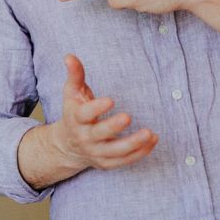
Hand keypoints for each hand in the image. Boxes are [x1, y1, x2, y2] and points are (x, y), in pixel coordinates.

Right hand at [47, 54, 156, 172]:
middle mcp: (84, 137)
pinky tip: (152, 141)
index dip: (96, 108)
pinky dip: (139, 153)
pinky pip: (124, 161)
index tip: (111, 100)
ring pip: (115, 151)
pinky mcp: (106, 163)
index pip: (84, 114)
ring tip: (149, 133)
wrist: (67, 146)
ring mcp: (95, 152)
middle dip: (113, 127)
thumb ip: (75, 75)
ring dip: (133, 143)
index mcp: (76, 119)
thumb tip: (69, 56)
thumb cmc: (74, 113)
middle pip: (99, 134)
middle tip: (128, 116)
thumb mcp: (71, 94)